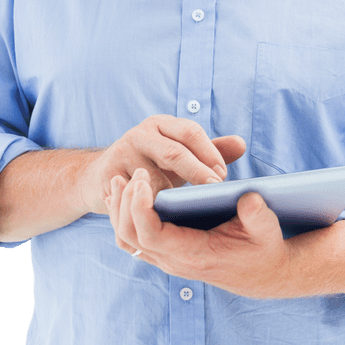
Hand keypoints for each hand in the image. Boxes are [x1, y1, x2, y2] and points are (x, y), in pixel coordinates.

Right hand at [83, 115, 245, 213]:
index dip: (209, 153)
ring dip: (171, 195)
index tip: (223, 176)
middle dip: (197, 171)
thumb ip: (210, 150)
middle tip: (214, 189)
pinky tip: (164, 219)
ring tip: (190, 208)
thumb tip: (241, 144)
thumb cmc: (152, 166)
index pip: (190, 132)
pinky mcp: (109, 175)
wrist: (103, 176)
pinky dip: (149, 207)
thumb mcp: (180, 155)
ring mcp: (122, 153)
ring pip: (153, 177)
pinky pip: (133, 195)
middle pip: (173, 152)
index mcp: (162, 125)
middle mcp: (141, 134)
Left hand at [105, 167, 292, 297]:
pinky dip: (123, 217)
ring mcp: (167, 260)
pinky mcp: (165, 254)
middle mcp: (175, 261)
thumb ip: (258, 216)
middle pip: (130, 236)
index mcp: (195, 254)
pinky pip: (132, 239)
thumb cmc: (263, 249)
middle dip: (125, 203)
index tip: (142, 180)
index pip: (152, 236)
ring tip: (119, 180)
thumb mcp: (267, 231)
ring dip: (118, 210)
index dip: (140, 209)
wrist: (261, 275)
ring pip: (126, 239)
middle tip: (133, 172)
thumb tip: (249, 199)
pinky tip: (124, 195)